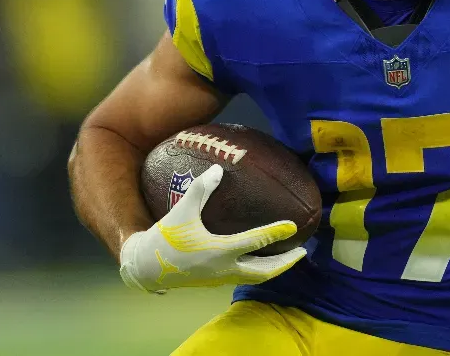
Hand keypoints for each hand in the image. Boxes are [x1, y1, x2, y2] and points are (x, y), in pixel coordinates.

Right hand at [119, 164, 305, 291]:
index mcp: (219, 251)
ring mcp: (220, 277)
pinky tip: (261, 260)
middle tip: (303, 251)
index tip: (293, 226)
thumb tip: (219, 168)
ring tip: (289, 259)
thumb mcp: (182, 210)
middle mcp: (224, 268)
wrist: (146, 268)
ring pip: (255, 278)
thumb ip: (202, 188)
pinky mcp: (215, 281)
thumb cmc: (165, 237)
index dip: (276, 233)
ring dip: (274, 270)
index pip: (255, 243)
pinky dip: (258, 270)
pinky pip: (244, 277)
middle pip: (264, 272)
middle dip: (285, 263)